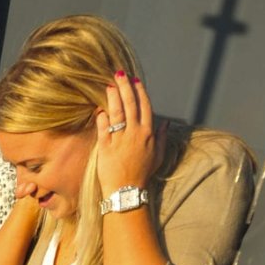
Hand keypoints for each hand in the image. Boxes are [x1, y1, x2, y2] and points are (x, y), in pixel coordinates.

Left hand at [96, 72, 166, 196]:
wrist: (127, 191)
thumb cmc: (142, 174)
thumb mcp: (157, 155)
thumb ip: (161, 137)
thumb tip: (166, 123)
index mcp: (148, 133)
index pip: (144, 106)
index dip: (139, 91)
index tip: (134, 80)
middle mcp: (135, 133)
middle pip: (130, 104)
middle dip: (124, 87)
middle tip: (118, 74)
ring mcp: (120, 140)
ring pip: (116, 113)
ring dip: (112, 97)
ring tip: (108, 85)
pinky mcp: (106, 148)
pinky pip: (103, 129)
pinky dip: (101, 118)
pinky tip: (98, 108)